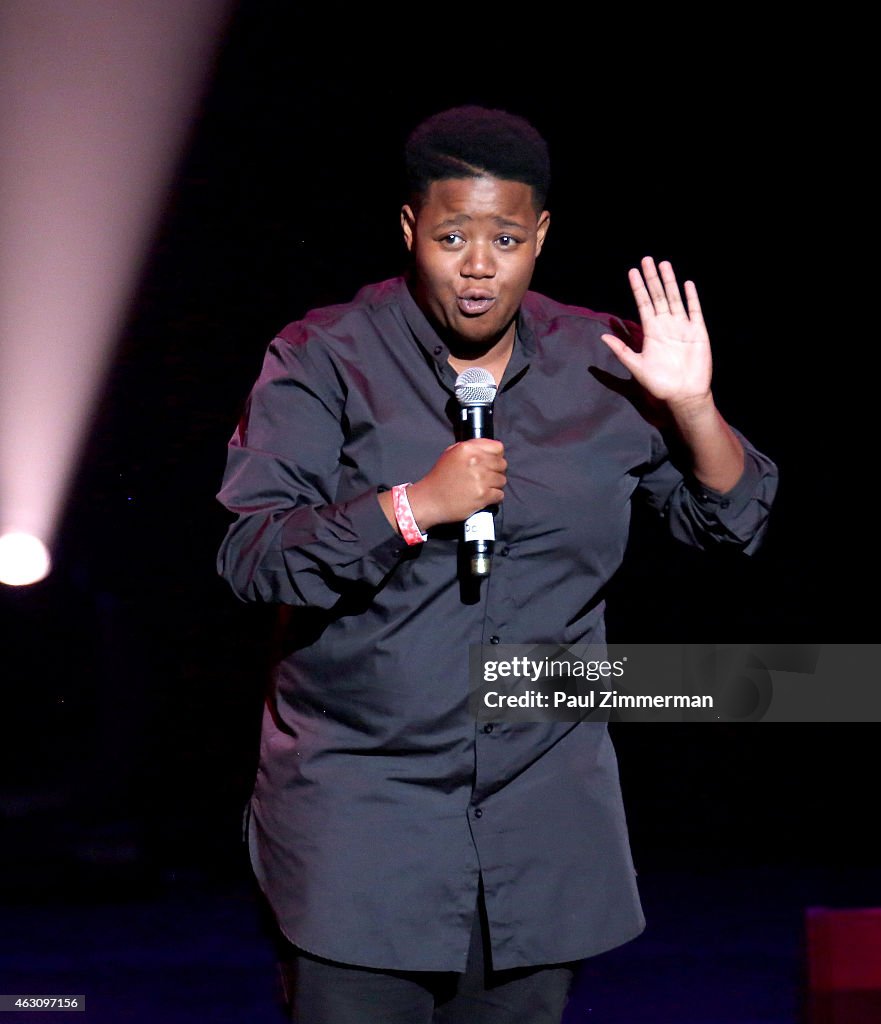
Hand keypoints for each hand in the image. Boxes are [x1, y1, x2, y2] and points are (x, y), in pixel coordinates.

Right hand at [407, 439, 506, 530]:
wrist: (430, 500)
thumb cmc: (440, 478)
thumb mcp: (451, 453)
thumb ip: (471, 447)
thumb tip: (490, 449)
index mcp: (467, 449)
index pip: (498, 447)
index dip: (496, 456)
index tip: (491, 462)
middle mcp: (475, 462)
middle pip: (502, 464)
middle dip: (496, 471)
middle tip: (486, 477)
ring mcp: (480, 479)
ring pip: (502, 480)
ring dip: (495, 485)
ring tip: (483, 487)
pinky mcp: (483, 495)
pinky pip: (500, 495)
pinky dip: (494, 497)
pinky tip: (483, 497)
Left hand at [601, 257, 712, 410]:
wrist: (683, 395)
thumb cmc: (659, 384)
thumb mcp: (637, 367)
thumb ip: (621, 351)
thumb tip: (602, 336)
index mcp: (651, 332)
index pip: (643, 304)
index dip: (638, 288)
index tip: (632, 272)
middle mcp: (666, 326)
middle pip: (657, 296)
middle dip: (652, 278)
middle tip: (646, 259)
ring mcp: (682, 327)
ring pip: (674, 299)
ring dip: (669, 282)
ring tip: (663, 264)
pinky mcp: (697, 332)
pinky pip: (694, 311)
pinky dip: (691, 298)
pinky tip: (687, 284)